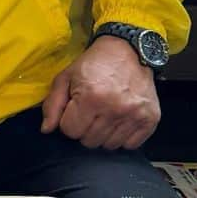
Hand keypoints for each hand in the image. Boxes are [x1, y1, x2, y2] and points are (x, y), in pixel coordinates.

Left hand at [41, 36, 159, 149]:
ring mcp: (135, 115)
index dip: (69, 122)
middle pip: (89, 141)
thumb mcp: (66, 78)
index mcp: (91, 97)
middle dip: (85, 129)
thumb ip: (52, 105)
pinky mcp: (151, 119)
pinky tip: (120, 120)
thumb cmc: (93, 64)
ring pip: (109, 146)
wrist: (128, 51)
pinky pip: (130, 145)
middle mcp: (115, 109)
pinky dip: (123, 137)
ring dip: (103, 134)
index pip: (70, 131)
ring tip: (105, 114)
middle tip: (91, 112)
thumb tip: (46, 130)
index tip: (75, 110)